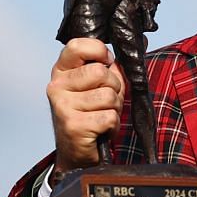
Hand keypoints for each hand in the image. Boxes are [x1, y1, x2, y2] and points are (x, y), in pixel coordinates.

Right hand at [46, 38, 123, 172]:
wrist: (77, 152)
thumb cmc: (91, 114)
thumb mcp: (100, 85)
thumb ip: (112, 65)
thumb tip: (139, 44)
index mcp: (61, 70)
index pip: (78, 45)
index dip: (100, 53)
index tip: (106, 64)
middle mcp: (57, 86)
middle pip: (100, 72)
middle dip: (114, 88)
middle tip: (105, 102)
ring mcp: (62, 106)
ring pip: (108, 96)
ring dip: (114, 109)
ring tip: (102, 116)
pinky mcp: (73, 126)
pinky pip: (109, 117)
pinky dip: (112, 125)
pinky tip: (101, 129)